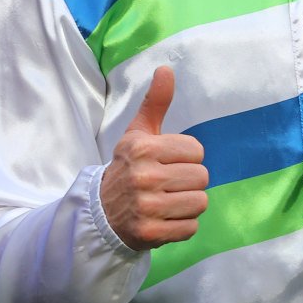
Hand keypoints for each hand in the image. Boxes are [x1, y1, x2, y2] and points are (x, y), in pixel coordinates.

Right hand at [100, 65, 208, 249]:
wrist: (100, 213)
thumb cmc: (127, 168)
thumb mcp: (138, 134)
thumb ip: (155, 103)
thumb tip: (166, 68)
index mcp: (143, 148)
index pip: (196, 150)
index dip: (187, 158)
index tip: (168, 163)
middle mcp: (144, 176)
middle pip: (202, 177)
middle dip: (189, 182)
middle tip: (168, 185)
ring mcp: (147, 207)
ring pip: (200, 203)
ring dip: (188, 204)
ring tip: (167, 202)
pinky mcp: (151, 233)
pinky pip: (191, 228)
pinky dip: (182, 226)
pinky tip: (165, 219)